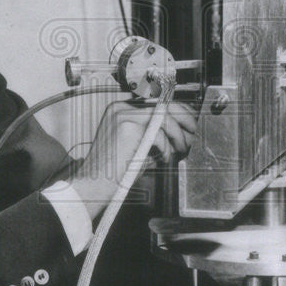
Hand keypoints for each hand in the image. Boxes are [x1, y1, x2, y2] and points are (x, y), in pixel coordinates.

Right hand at [72, 100, 196, 218]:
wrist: (91, 185)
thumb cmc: (114, 171)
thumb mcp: (138, 146)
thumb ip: (155, 134)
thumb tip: (181, 132)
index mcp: (121, 109)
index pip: (157, 101)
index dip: (178, 111)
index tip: (189, 124)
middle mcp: (121, 107)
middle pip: (164, 104)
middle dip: (185, 119)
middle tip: (193, 134)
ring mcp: (122, 115)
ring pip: (165, 118)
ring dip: (178, 135)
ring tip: (180, 149)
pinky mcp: (126, 127)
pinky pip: (158, 134)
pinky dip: (165, 148)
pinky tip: (162, 158)